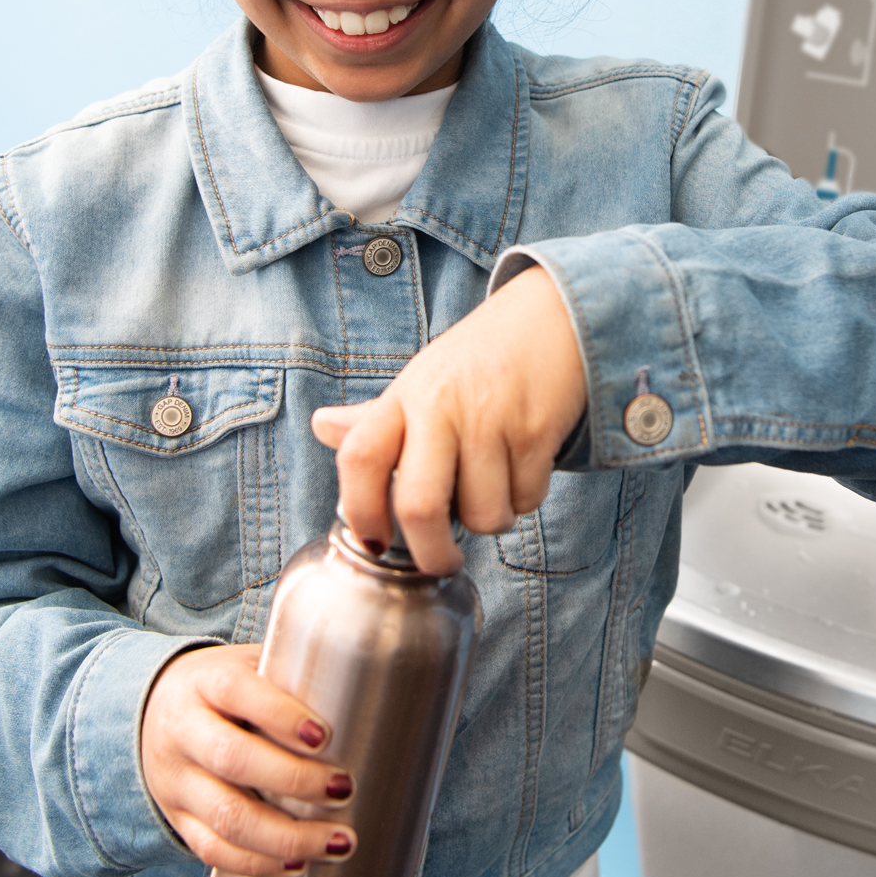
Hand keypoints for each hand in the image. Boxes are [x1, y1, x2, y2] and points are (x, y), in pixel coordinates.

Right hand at [141, 644, 356, 875]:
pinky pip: (213, 850)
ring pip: (225, 815)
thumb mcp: (251, 667)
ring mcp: (175, 780)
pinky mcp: (178, 819)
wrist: (155, 713)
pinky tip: (298, 864)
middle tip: (345, 789)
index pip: (237, 692)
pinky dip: (258, 863)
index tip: (325, 736)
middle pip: (232, 759)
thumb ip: (294, 677)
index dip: (281, 715)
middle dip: (294, 780)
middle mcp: (183, 730)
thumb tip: (378, 690)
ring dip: (286, 836)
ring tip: (338, 841)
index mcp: (205, 681)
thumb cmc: (228, 691)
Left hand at [312, 266, 585, 574]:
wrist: (554, 315)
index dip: (360, 512)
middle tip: (441, 562)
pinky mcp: (536, 430)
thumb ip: (376, 417)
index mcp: (405, 396)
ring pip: (482, 514)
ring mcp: (490, 419)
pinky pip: (526, 499)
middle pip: (420, 507)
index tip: (375, 542)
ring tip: (494, 489)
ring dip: (491, 521)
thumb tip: (321, 427)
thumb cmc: (481, 357)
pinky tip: (523, 468)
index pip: (359, 458)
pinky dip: (525, 500)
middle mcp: (441, 406)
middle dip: (432, 554)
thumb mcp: (423, 379)